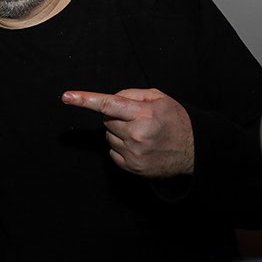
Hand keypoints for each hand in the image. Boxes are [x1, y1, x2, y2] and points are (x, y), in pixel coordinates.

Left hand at [62, 88, 193, 177]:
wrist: (195, 150)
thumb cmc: (175, 120)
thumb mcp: (159, 98)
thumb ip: (132, 94)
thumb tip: (109, 98)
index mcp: (144, 114)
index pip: (108, 104)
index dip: (85, 100)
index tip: (67, 97)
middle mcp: (137, 134)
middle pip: (106, 120)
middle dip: (116, 117)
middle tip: (136, 119)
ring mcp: (134, 153)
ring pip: (108, 136)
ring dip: (118, 132)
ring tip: (141, 133)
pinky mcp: (132, 167)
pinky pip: (112, 152)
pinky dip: (121, 146)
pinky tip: (139, 145)